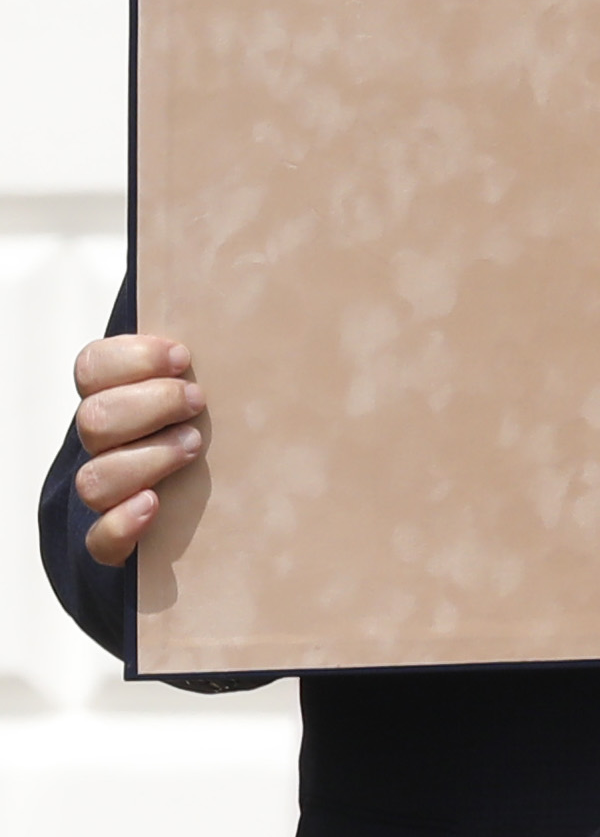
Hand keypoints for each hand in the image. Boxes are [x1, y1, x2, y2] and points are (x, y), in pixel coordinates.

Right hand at [70, 335, 206, 566]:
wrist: (211, 514)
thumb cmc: (226, 428)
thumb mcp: (221, 387)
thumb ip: (220, 357)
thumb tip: (268, 296)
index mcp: (117, 397)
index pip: (93, 367)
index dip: (131, 358)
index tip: (184, 357)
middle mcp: (104, 445)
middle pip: (94, 419)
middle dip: (149, 405)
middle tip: (197, 401)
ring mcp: (107, 493)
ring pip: (95, 478)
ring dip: (147, 458)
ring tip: (194, 446)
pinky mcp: (115, 540)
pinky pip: (99, 537)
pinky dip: (123, 521)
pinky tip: (153, 505)